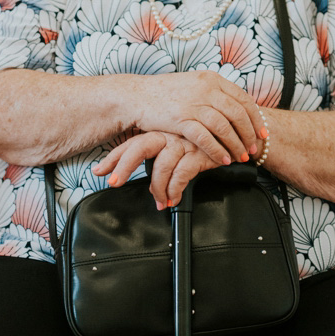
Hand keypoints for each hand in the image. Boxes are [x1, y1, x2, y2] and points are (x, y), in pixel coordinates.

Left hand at [93, 131, 224, 208]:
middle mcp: (169, 135)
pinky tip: (175, 198)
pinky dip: (176, 189)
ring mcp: (184, 142)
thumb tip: (153, 190)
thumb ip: (163, 165)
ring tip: (161, 202)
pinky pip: (182, 173)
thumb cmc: (205, 146)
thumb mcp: (179, 151)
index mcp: (159, 133)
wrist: (235, 137)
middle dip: (123, 166)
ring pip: (161, 166)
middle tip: (115, 183)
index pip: (130, 144)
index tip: (99, 171)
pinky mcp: (200, 152)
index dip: (113, 158)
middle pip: (139, 147)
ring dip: (158, 188)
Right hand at [131, 72, 265, 166]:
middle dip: (249, 134)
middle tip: (254, 149)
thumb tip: (236, 109)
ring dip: (236, 145)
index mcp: (212, 79)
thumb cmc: (166, 94)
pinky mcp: (180, 119)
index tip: (263, 133)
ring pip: (224, 127)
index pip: (243, 99)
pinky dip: (217, 150)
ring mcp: (193, 103)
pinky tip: (223, 159)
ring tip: (241, 157)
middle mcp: (205, 89)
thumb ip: (214, 94)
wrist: (135, 96)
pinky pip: (206, 138)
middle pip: (238, 114)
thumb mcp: (194, 86)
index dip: (256, 118)